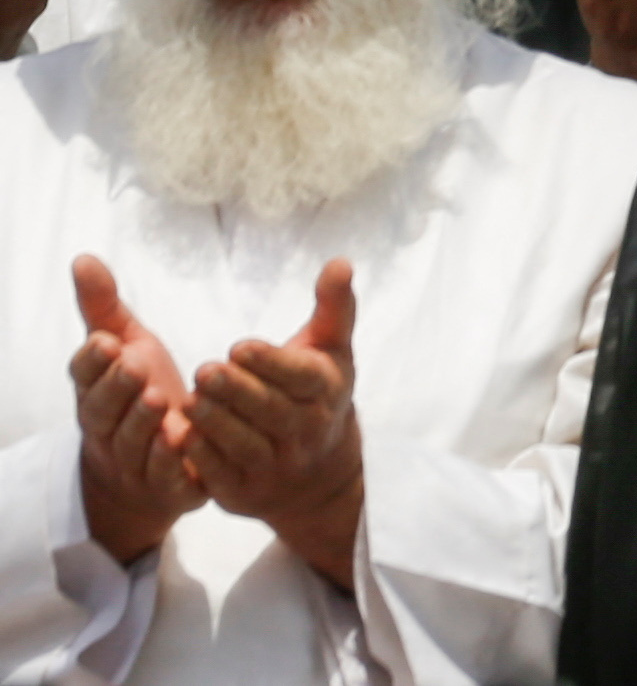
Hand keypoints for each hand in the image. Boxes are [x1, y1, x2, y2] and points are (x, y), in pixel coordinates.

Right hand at [68, 258, 200, 564]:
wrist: (152, 469)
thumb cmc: (138, 395)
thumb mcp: (127, 346)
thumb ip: (104, 308)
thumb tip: (82, 257)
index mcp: (97, 392)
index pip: (84, 377)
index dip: (93, 363)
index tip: (107, 343)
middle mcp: (107, 428)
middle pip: (102, 411)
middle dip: (117, 388)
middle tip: (136, 366)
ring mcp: (132, 460)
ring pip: (130, 443)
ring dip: (143, 423)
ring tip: (160, 399)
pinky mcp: (164, 486)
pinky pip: (163, 477)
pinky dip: (170, 461)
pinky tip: (183, 442)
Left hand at [179, 264, 364, 586]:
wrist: (318, 473)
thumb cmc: (317, 393)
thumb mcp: (331, 349)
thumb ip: (332, 305)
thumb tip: (340, 261)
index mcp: (328, 391)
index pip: (301, 377)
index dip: (269, 363)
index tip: (237, 346)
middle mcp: (307, 430)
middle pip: (270, 411)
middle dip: (235, 392)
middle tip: (202, 371)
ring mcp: (278, 465)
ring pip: (244, 444)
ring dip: (215, 423)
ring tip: (190, 399)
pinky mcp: (245, 492)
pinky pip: (220, 474)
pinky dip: (200, 456)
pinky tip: (181, 434)